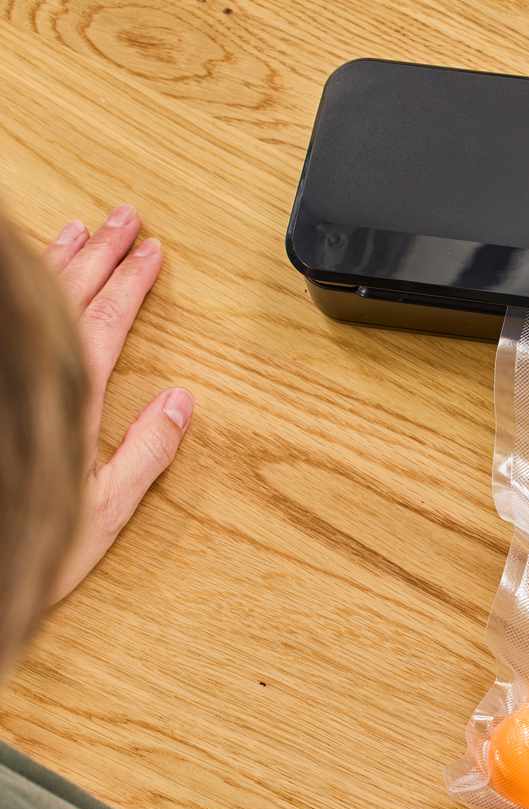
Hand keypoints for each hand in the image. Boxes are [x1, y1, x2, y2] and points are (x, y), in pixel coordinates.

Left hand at [42, 206, 193, 600]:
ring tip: (82, 229)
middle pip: (70, 294)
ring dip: (61, 259)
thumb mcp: (104, 509)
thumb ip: (146, 453)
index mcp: (72, 395)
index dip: (133, 282)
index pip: (107, 319)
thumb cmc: (24, 541)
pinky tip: (32, 275)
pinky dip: (27, 287)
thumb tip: (181, 402)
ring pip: (33, 297)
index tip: (154, 251)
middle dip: (103, 252)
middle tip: (125, 217)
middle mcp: (32, 370)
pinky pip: (8, 316)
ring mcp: (7, 370)